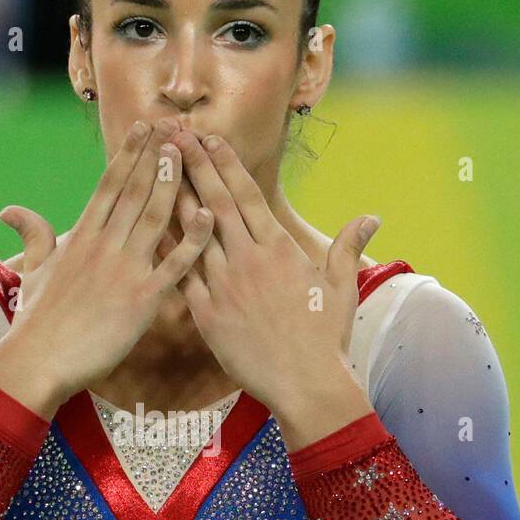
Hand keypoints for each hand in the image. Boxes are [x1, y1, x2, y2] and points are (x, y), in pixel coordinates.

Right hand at [0, 117, 213, 413]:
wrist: (39, 360)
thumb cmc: (36, 320)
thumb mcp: (32, 270)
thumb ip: (33, 235)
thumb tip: (9, 210)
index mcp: (80, 237)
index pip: (108, 185)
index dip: (129, 154)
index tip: (145, 127)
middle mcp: (103, 246)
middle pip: (133, 191)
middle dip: (154, 156)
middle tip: (175, 126)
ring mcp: (123, 271)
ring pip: (153, 217)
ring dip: (171, 183)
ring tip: (186, 153)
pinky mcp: (142, 300)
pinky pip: (174, 265)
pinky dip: (191, 239)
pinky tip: (208, 214)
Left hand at [168, 129, 381, 445]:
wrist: (304, 384)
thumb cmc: (325, 339)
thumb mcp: (341, 289)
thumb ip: (348, 248)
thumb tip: (372, 218)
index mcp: (278, 249)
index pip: (246, 195)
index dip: (225, 163)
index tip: (207, 138)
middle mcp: (248, 259)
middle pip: (214, 202)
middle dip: (192, 165)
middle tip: (173, 135)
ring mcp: (224, 285)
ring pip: (192, 232)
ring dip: (173, 197)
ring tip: (155, 168)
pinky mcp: (206, 313)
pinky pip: (179, 272)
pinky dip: (164, 247)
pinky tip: (147, 227)